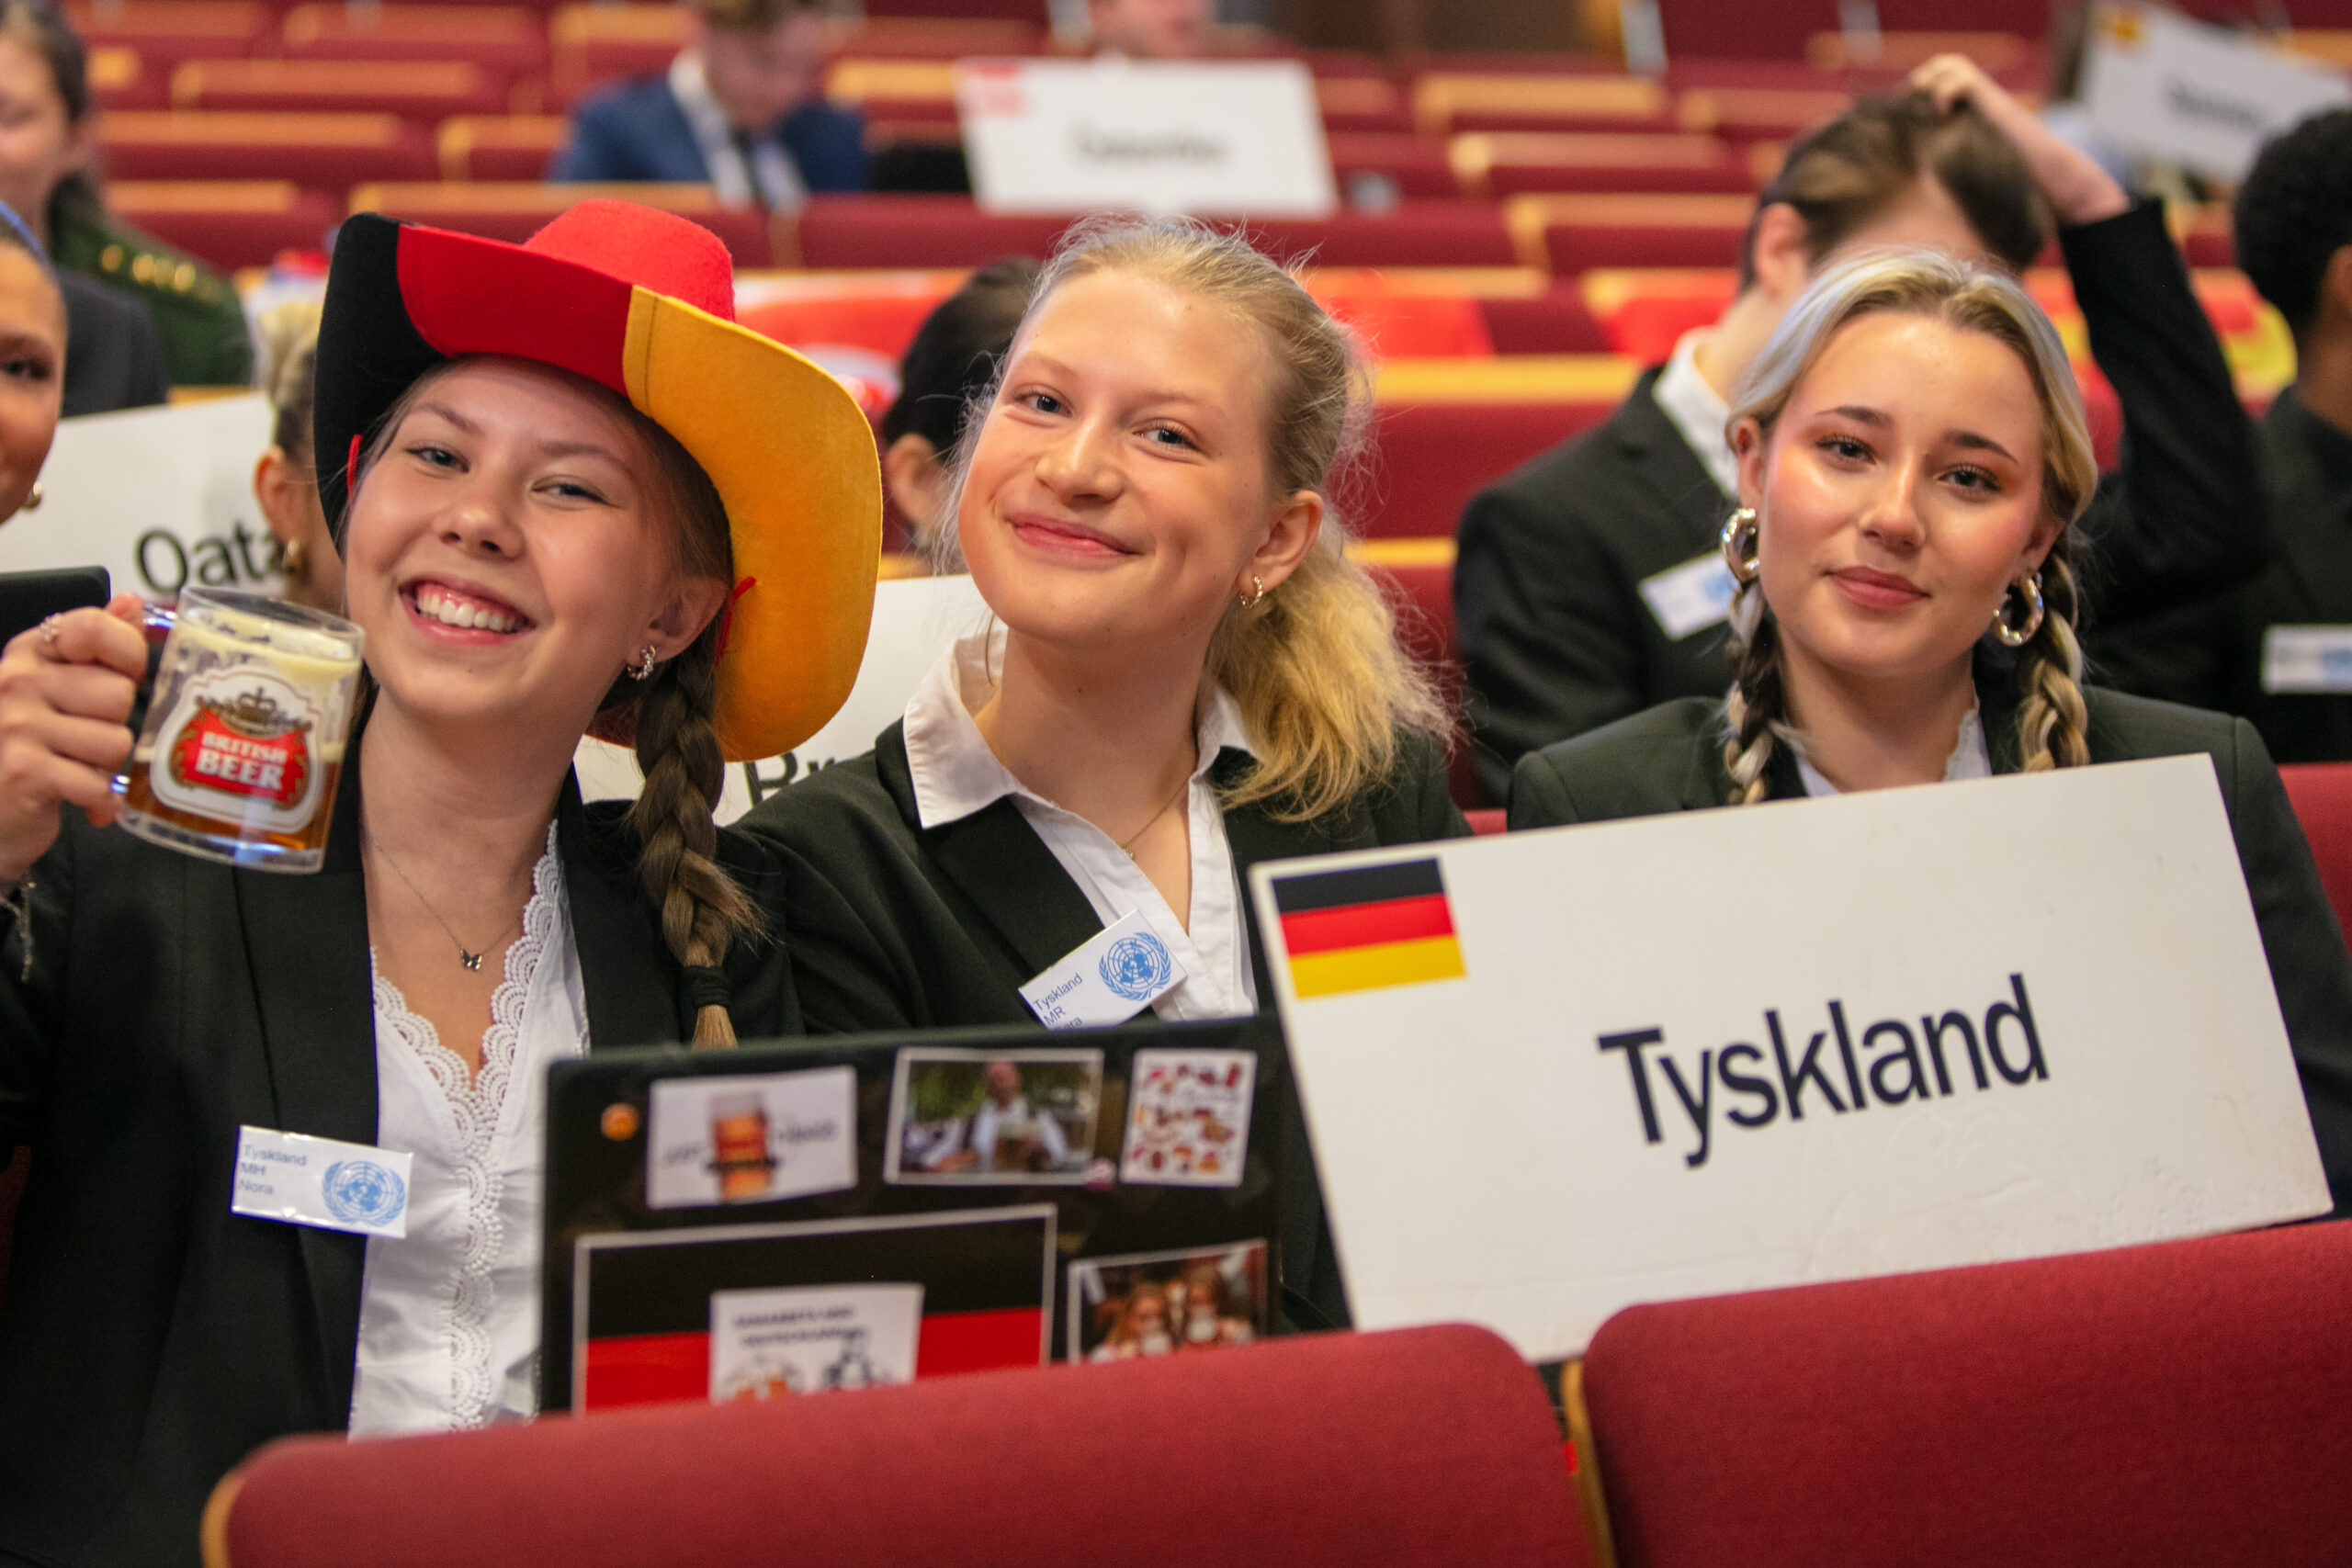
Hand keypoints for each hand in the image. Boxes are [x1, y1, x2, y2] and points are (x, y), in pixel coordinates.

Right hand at [0, 594, 148, 882]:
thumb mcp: (57, 688)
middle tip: (83, 742)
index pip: (95, 627)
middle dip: (114, 726)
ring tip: (75, 769)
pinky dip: (98, 801)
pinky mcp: (24, 771)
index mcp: (30, 653)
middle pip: (118, 694)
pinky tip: (77, 799)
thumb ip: (96, 647)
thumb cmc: (28, 747)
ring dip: (106, 768)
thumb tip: (131, 602)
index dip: (128, 655)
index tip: (123, 676)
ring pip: (116, 743)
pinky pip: (99, 784)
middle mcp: (17, 681)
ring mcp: (17, 725)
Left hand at [1909, 53, 2131, 227]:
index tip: (1904, 121)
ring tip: (1928, 111)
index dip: (1915, 96)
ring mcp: (1988, 102)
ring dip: (1930, 83)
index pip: (1934, 85)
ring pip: (1950, 64)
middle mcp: (1977, 103)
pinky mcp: (1997, 106)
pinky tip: (1943, 115)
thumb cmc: (2018, 187)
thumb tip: (1921, 177)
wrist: (2052, 183)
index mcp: (1970, 116)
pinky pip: (1963, 82)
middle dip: (1918, 85)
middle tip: (1914, 113)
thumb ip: (1945, 170)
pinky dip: (1944, 94)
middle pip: (1939, 66)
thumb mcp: (1971, 177)